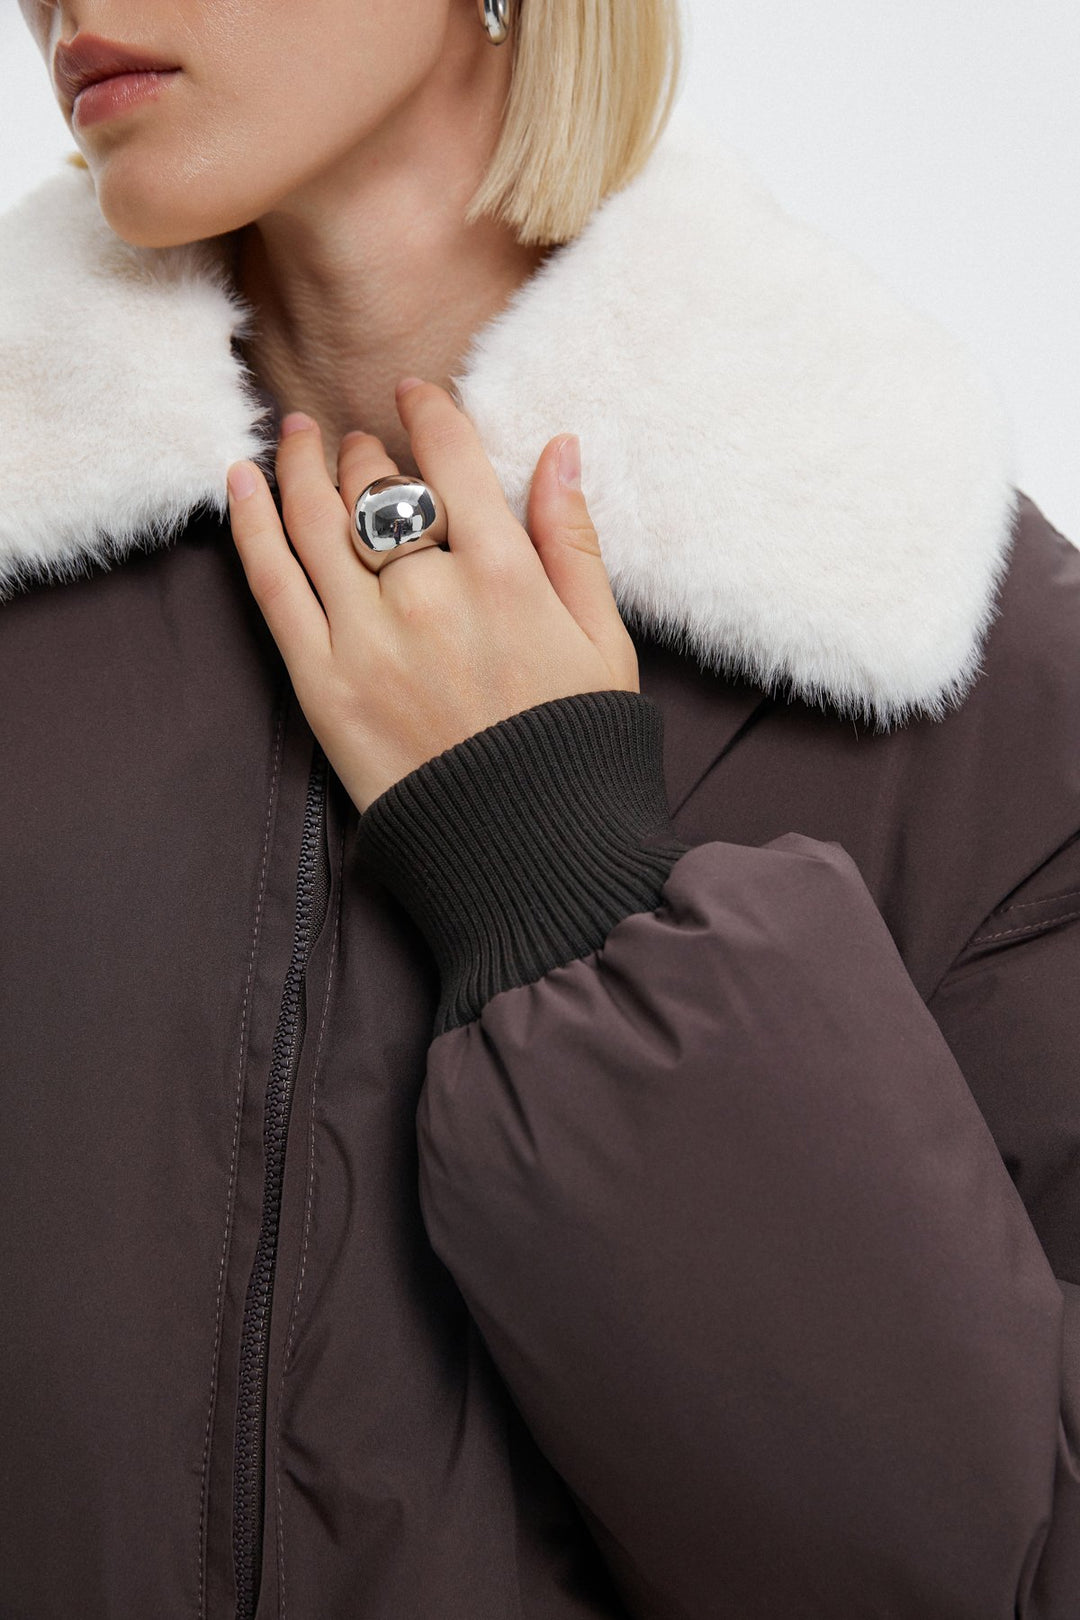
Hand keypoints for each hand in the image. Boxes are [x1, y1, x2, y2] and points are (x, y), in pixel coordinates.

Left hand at [226, 378, 638, 814]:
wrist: (531, 857)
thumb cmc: (578, 751)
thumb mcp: (603, 641)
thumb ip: (573, 541)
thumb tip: (560, 450)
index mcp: (503, 575)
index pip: (451, 460)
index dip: (428, 412)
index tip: (415, 392)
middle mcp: (427, 594)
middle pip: (378, 490)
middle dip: (366, 453)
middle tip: (360, 444)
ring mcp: (366, 638)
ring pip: (316, 521)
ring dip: (302, 466)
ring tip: (297, 437)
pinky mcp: (321, 685)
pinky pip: (273, 585)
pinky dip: (251, 526)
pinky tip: (241, 483)